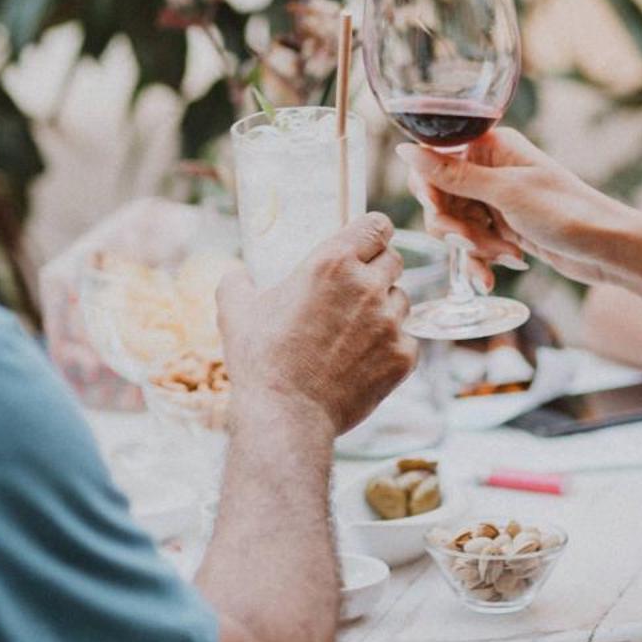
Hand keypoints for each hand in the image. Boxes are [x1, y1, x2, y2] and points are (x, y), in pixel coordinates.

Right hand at [217, 212, 416, 436]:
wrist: (286, 415)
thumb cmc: (261, 361)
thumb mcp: (236, 312)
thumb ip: (237, 283)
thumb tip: (236, 275)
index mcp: (332, 262)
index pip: (377, 226)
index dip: (374, 232)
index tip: (368, 242)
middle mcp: (368, 286)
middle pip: (394, 261)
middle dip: (378, 270)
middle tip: (356, 291)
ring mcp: (390, 322)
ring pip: (401, 301)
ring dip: (384, 309)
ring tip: (355, 330)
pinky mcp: (403, 356)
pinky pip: (406, 340)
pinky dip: (389, 348)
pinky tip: (363, 360)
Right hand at [396, 129, 633, 288]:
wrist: (607, 249)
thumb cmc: (566, 211)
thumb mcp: (504, 193)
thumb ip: (450, 175)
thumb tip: (405, 150)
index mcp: (489, 146)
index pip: (434, 159)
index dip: (429, 188)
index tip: (439, 208)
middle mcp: (489, 169)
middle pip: (439, 197)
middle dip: (454, 227)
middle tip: (473, 242)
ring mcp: (495, 200)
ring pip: (454, 225)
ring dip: (473, 248)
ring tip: (503, 257)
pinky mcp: (502, 227)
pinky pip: (472, 244)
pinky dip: (480, 261)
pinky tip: (494, 275)